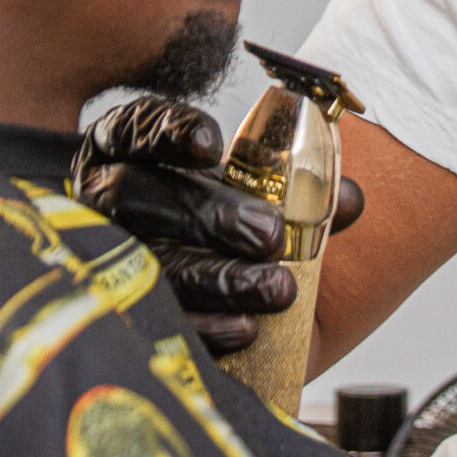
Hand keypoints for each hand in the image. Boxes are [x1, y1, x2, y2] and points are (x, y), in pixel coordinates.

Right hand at [71, 95, 364, 352]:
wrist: (195, 287)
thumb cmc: (217, 216)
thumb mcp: (250, 191)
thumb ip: (302, 190)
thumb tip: (352, 199)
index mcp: (124, 150)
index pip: (133, 129)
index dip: (168, 133)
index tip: (211, 144)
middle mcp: (103, 198)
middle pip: (136, 196)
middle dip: (207, 214)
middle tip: (269, 234)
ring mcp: (105, 258)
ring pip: (149, 263)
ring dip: (217, 277)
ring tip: (280, 287)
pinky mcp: (122, 315)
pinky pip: (157, 322)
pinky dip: (205, 326)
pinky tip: (247, 327)